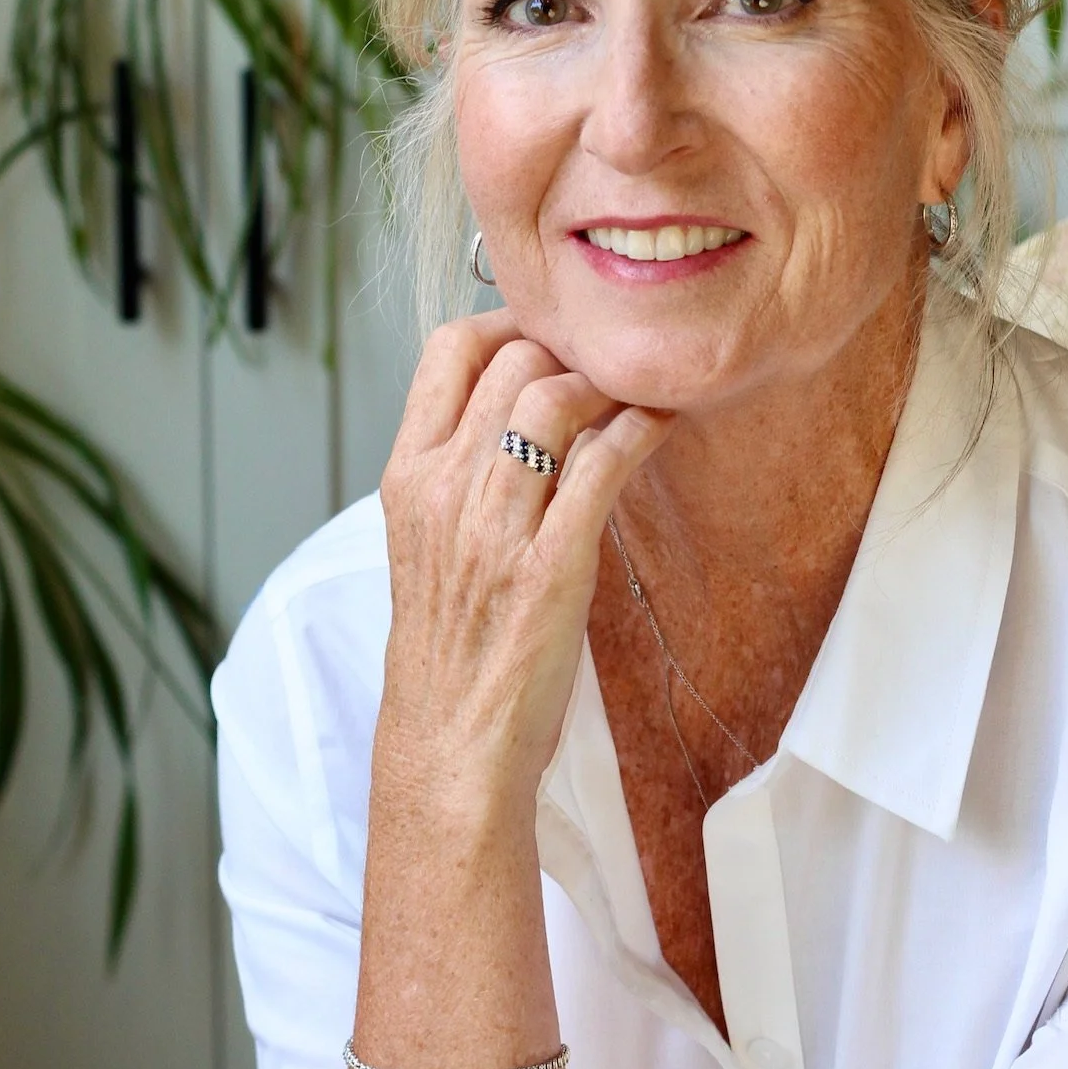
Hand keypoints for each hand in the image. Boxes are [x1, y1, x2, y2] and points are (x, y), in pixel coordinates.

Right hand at [377, 311, 672, 809]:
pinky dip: (642, 431)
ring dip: (612, 385)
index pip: (448, 350)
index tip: (550, 338)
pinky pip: (604, 464)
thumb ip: (458, 473)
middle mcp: (444, 490)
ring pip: (557, 398)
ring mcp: (495, 527)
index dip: (508, 324)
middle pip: (513, 361)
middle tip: (610, 370)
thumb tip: (512, 411)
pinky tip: (660, 428)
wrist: (450, 744)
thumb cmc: (449, 649)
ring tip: (639, 397)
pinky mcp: (550, 567)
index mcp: (407, 477)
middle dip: (572, 352)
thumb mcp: (426, 544)